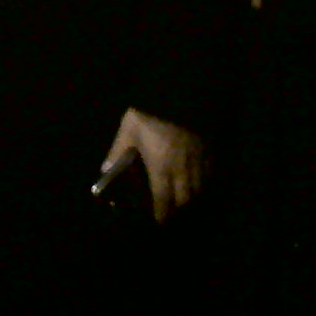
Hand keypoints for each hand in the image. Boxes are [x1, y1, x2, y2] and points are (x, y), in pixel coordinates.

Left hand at [102, 108, 207, 223]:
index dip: (162, 215)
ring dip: (192, 198)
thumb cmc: (151, 112)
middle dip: (178, 209)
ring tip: (184, 200)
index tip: (159, 223)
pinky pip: (210, 174)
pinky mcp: (210, 150)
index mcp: (161, 168)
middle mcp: (182, 170)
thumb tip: (105, 170)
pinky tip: (199, 181)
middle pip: (184, 200)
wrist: (181, 92)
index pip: (163, 200)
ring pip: (199, 190)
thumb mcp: (129, 128)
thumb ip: (118, 150)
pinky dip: (204, 182)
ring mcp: (199, 161)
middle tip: (171, 212)